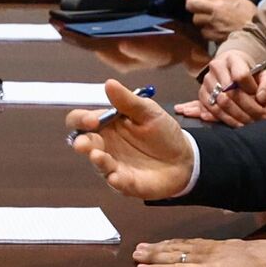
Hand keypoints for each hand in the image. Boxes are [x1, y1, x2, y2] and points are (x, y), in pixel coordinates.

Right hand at [65, 79, 193, 199]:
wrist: (184, 158)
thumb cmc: (163, 133)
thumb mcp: (149, 112)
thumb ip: (128, 101)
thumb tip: (109, 83)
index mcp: (106, 124)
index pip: (81, 120)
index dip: (81, 119)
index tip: (91, 120)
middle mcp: (104, 145)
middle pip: (83, 143)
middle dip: (81, 143)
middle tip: (83, 143)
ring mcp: (113, 165)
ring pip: (97, 164)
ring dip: (97, 161)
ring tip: (98, 157)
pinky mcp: (125, 183)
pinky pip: (116, 183)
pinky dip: (115, 180)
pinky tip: (116, 177)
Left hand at [185, 0, 256, 41]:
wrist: (260, 32)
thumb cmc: (250, 15)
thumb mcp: (236, 0)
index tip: (194, 1)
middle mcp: (215, 11)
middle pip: (191, 8)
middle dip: (195, 9)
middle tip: (201, 11)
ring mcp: (214, 24)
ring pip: (197, 22)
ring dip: (202, 22)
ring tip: (213, 22)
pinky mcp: (215, 37)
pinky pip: (204, 33)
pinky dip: (208, 32)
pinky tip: (217, 31)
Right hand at [194, 50, 265, 125]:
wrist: (233, 71)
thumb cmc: (251, 74)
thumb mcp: (264, 75)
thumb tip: (261, 98)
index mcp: (232, 58)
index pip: (241, 75)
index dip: (252, 90)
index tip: (260, 98)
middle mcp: (216, 67)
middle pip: (230, 92)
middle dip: (247, 108)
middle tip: (258, 117)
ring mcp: (207, 80)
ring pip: (220, 103)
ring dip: (236, 116)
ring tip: (249, 122)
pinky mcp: (201, 93)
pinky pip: (211, 109)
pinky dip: (224, 119)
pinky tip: (236, 122)